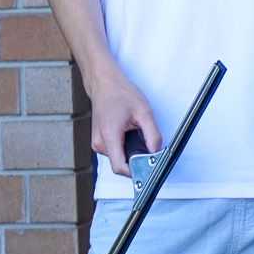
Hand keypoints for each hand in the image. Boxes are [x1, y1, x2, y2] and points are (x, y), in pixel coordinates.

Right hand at [89, 64, 159, 178]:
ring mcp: (97, 142)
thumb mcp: (144, 112)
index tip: (148, 169)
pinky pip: (114, 152)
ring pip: (117, 158)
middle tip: (148, 147)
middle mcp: (99, 142)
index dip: (135, 171)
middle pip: (120, 164)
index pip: (120, 167)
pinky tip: (129, 133)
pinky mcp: (99, 141)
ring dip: (129, 152)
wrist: (104, 83)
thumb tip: (156, 153)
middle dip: (135, 160)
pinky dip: (124, 147)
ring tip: (136, 134)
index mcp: (109, 135)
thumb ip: (152, 135)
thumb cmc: (121, 93)